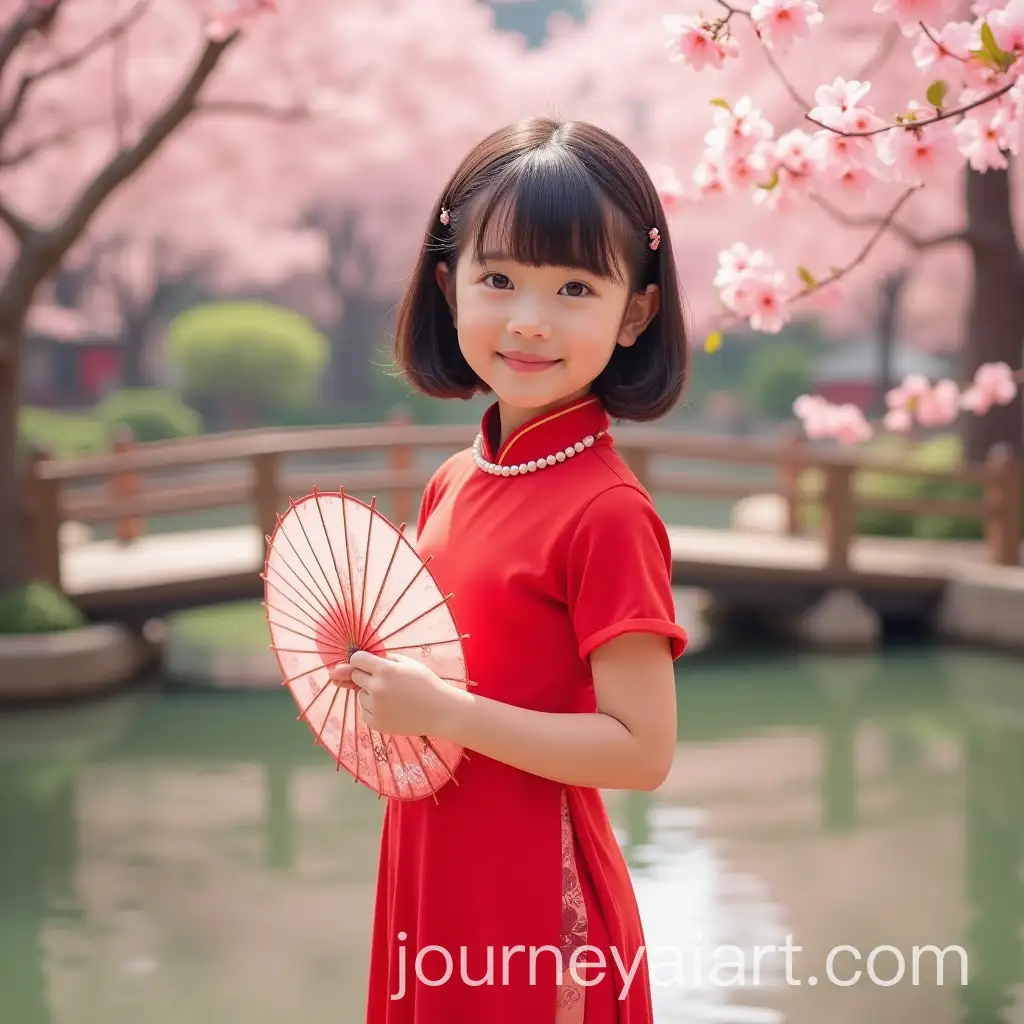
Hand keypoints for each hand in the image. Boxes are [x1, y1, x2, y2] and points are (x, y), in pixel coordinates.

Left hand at [328, 650, 464, 737]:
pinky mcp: (376, 723)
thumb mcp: (406, 663)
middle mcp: (377, 689)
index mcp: (385, 670)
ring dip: (371, 693)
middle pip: (356, 676)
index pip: (356, 659)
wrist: (440, 711)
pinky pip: (364, 710)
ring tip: (394, 697)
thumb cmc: (425, 683)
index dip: (362, 661)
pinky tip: (392, 708)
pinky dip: (373, 708)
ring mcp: (375, 708)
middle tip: (387, 681)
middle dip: (366, 676)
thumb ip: (381, 660)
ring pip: (360, 694)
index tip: (369, 664)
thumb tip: (347, 665)